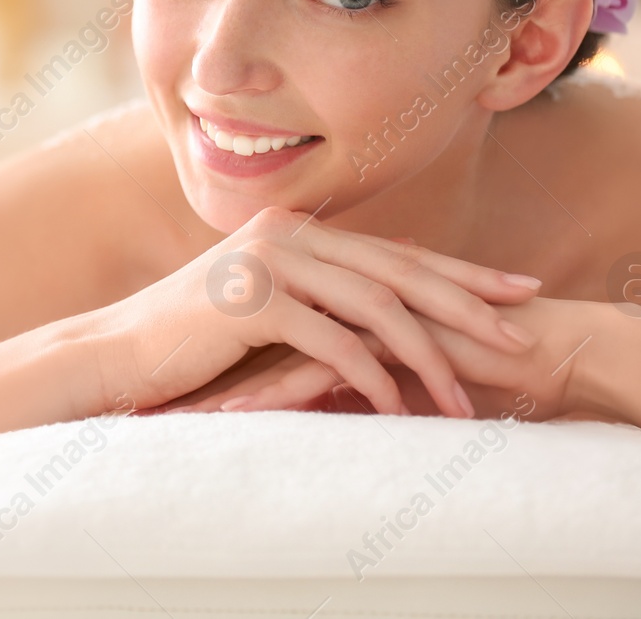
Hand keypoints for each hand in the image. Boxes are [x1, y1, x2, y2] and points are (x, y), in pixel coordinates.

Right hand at [85, 207, 543, 419]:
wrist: (118, 353)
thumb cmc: (193, 341)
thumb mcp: (265, 309)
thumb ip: (321, 293)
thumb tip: (389, 296)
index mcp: (299, 232)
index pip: (398, 252)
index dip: (462, 272)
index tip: (518, 289)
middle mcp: (289, 235)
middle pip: (400, 270)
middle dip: (468, 304)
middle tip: (523, 333)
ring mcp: (269, 263)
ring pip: (375, 306)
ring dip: (427, 357)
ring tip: (466, 400)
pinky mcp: (251, 301)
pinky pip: (332, 341)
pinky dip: (371, 377)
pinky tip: (398, 409)